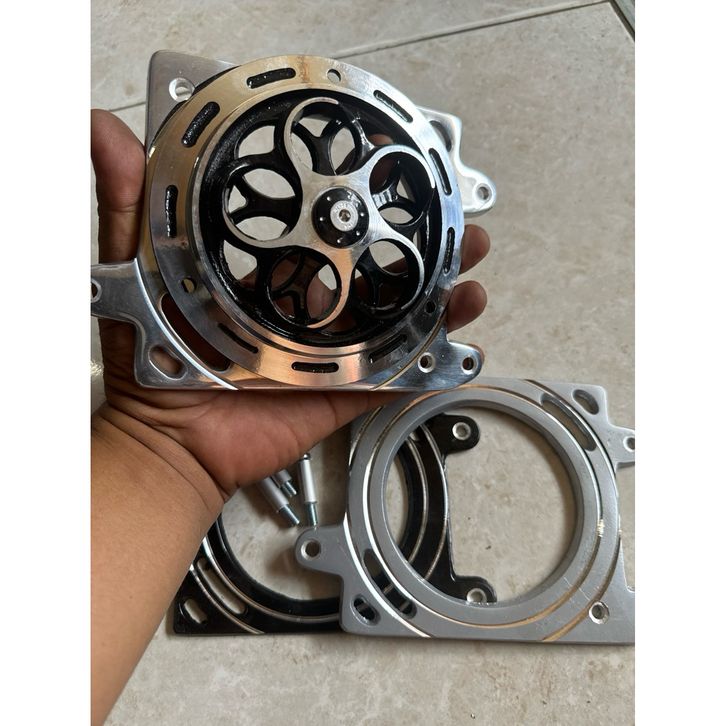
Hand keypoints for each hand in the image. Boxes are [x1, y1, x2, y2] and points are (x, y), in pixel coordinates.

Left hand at [91, 109, 490, 511]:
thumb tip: (105, 131)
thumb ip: (130, 202)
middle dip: (420, 245)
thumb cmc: (154, 358)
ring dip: (438, 295)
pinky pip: (392, 376)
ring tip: (468, 275)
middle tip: (455, 225)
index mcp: (272, 274)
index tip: (395, 177)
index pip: (327, 230)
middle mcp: (308, 309)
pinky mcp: (342, 392)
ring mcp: (330, 353)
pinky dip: (428, 361)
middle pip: (376, 269)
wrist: (172, 438)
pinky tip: (461, 341)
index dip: (364, 204)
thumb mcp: (138, 266)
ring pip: (396, 318)